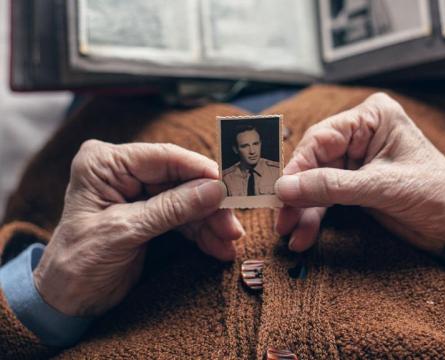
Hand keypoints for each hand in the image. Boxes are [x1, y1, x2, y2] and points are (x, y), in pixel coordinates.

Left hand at [33, 140, 242, 315]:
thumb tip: (215, 190)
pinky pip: (182, 218)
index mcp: (105, 164)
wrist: (67, 301)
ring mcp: (137, 193)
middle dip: (208, 204)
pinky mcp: (149, 214)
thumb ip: (171, 209)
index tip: (228, 185)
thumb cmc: (79, 263)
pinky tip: (218, 247)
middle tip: (232, 225)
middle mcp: (122, 172)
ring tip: (229, 242)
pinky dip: (201, 233)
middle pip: (180, 180)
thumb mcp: (125, 232)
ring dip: (209, 222)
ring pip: (186, 200)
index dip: (199, 170)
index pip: (163, 157)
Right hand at [275, 93, 444, 253]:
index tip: (279, 190)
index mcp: (371, 119)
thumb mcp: (381, 187)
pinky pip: (325, 199)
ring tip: (290, 232)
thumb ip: (331, 187)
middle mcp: (360, 136)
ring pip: (315, 183)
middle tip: (281, 217)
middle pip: (313, 162)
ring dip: (302, 210)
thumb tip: (285, 188)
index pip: (321, 138)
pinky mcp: (353, 185)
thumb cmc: (435, 194)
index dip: (297, 166)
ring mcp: (355, 162)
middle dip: (297, 193)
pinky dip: (313, 217)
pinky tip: (303, 235)